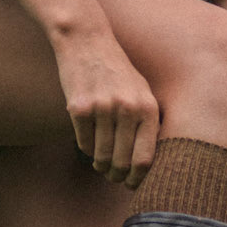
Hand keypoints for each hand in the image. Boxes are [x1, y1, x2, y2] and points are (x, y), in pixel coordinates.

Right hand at [54, 27, 159, 186]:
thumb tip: (147, 164)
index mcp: (148, 108)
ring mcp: (102, 109)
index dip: (138, 179)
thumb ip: (148, 122)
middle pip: (122, 162)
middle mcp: (127, 109)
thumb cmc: (118, 71)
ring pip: (101, 156)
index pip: (145, 159)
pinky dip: (86, 148)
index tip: (133, 184)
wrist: (87, 42)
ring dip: (101, 165)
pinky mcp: (79, 108)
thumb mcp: (143, 91)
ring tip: (101, 164)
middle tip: (114, 177)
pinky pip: (83, 143)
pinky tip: (90, 142)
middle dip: (117, 175)